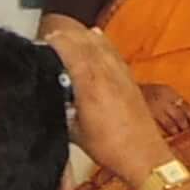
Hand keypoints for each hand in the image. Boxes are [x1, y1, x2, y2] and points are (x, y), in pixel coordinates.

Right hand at [40, 16, 170, 183]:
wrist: (143, 155)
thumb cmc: (112, 147)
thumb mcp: (75, 132)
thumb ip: (62, 110)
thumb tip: (52, 100)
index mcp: (90, 84)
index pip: (71, 50)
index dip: (57, 41)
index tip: (46, 39)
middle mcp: (107, 74)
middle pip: (85, 41)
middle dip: (68, 36)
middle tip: (54, 37)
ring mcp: (120, 74)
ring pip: (101, 44)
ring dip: (84, 36)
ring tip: (71, 34)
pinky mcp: (129, 78)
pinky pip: (113, 51)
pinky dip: (102, 42)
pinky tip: (97, 37)